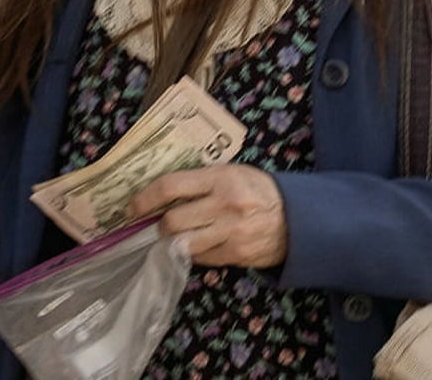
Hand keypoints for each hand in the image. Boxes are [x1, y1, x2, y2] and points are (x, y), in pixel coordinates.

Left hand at [127, 164, 287, 268]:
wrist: (298, 218)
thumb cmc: (259, 190)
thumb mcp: (233, 172)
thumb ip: (202, 180)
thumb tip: (163, 192)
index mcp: (220, 178)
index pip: (171, 186)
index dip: (145, 198)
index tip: (132, 207)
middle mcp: (224, 206)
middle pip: (173, 221)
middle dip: (159, 225)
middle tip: (159, 224)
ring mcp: (230, 233)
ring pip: (183, 245)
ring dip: (173, 243)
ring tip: (175, 237)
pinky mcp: (235, 255)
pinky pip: (201, 259)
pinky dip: (193, 253)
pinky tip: (198, 245)